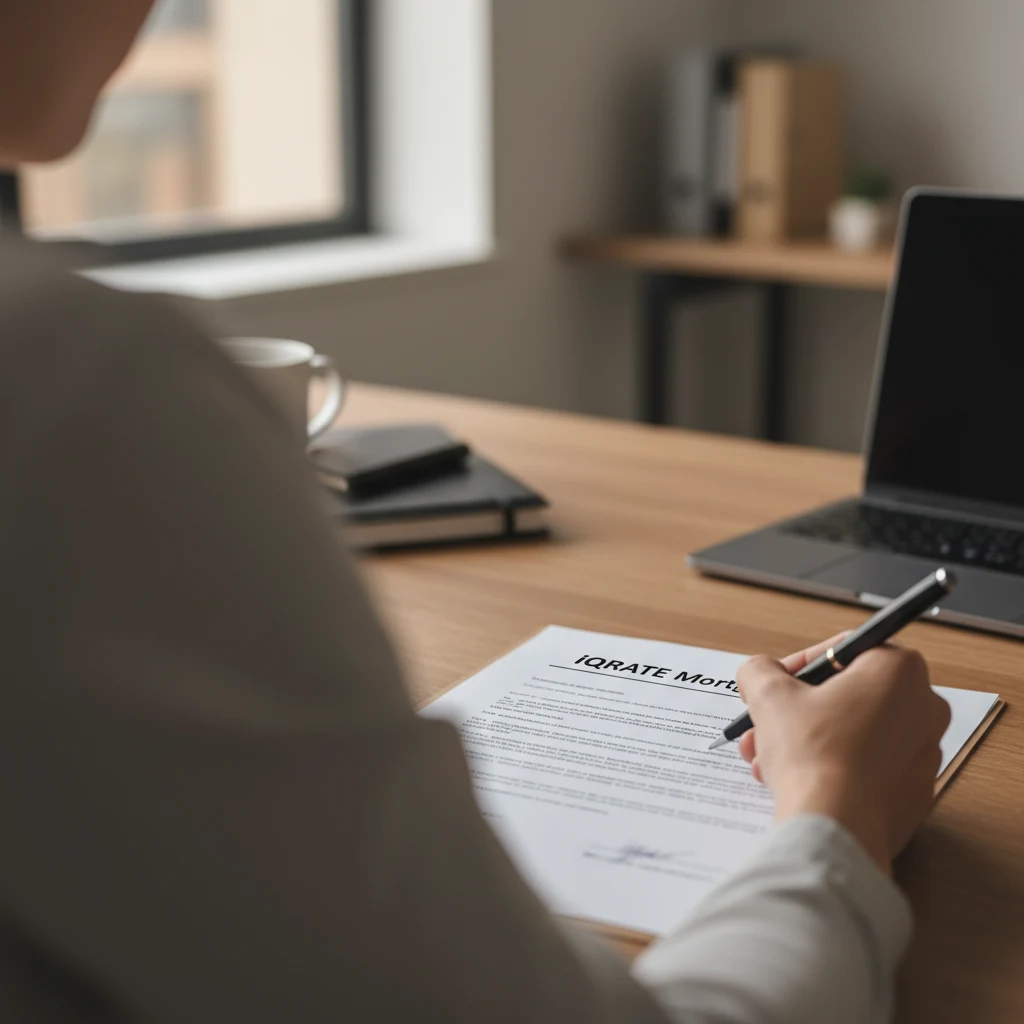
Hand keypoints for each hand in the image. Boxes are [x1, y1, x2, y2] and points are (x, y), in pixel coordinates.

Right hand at [736, 636, 950, 874]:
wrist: (835, 828)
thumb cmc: (812, 754)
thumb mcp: (769, 694)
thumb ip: (760, 670)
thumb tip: (760, 672)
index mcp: (899, 670)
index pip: (844, 649)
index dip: (801, 664)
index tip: (777, 683)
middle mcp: (925, 708)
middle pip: (847, 694)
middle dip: (798, 708)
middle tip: (766, 721)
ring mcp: (924, 755)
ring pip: (854, 733)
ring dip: (806, 739)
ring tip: (766, 758)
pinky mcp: (915, 794)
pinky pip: (867, 768)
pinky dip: (832, 767)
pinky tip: (795, 780)